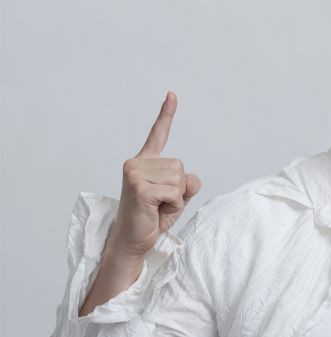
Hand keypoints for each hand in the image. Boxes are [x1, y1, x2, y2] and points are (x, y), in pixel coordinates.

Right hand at [106, 91, 201, 258]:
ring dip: (176, 198)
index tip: (172, 95)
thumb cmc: (152, 218)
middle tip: (160, 203)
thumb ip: (186, 183)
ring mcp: (135, 173)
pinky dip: (174, 205)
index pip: (158, 135)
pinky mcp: (140, 187)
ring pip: (180, 179)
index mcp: (143, 162)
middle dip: (179, 189)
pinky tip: (156, 211)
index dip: (166, 115)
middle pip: (181, 166)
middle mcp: (136, 163)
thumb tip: (191, 177)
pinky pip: (176, 192)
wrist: (133, 241)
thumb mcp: (176, 198)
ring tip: (157, 207)